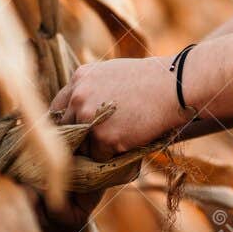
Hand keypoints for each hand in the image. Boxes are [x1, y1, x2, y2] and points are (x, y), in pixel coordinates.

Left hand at [50, 57, 188, 158]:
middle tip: (92, 145)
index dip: (64, 124)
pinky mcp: (104, 138)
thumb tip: (78, 113)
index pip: (57, 108)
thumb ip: (91, 90)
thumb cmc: (150, 80)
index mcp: (80, 78)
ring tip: (120, 139)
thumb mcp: (113, 74)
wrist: (175, 87)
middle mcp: (79, 96)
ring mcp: (89, 118)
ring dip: (97, 149)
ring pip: (82, 146)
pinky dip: (112, 155)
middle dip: (77, 140)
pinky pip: (100, 157)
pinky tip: (129, 142)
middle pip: (65, 130)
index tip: (72, 134)